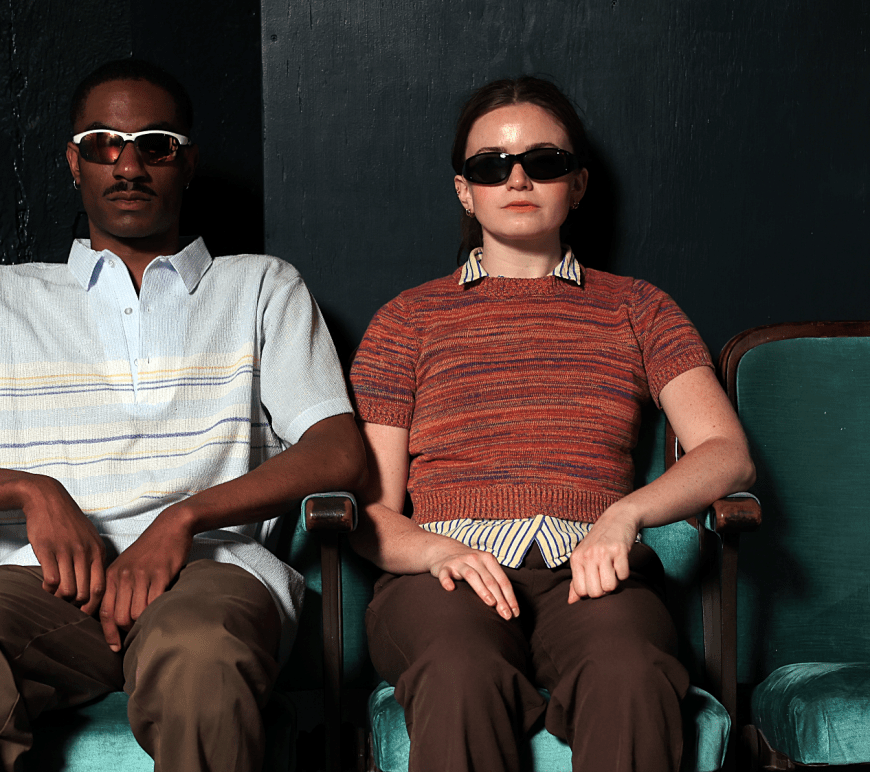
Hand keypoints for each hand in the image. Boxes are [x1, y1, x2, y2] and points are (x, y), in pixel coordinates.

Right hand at [23, 474, 106, 614]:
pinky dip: (48, 588)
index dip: (92, 605)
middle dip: (75, 604)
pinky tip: (46, 584)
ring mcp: (66, 551)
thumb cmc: (69, 523)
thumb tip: (95, 588)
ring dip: (60, 597)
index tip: (84, 612)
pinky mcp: (47, 550)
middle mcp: (85, 552)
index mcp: (98, 551)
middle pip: (84, 593)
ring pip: (67, 590)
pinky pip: (51, 580)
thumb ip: (94, 560)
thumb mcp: (90, 538)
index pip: (100, 587)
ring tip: (56, 593)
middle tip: (67, 604)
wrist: (48, 499)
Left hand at [100, 507, 192, 651]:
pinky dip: (156, 612)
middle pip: (119, 617)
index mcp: (112, 575)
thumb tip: (115, 618)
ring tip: (149, 623)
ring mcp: (142, 575)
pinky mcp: (160, 574)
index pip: (104, 612)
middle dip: (127, 631)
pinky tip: (161, 612)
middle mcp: (123, 576)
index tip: (115, 647)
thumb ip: (118, 587)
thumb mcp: (126, 565)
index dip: (108, 634)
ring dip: (143, 623)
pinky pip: (155, 602)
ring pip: (136, 613)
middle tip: (137, 634)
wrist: (171, 526)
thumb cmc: (149, 550)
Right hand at [430, 548, 518, 619]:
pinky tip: (450, 588)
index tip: (515, 613)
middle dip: (500, 598)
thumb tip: (510, 607)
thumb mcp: (485, 568)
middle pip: (490, 580)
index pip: (502, 580)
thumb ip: (495, 582)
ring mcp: (459, 562)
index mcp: (488, 559)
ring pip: (472, 576)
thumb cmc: (471, 565)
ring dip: (482, 589)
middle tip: (506, 615)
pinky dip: (447, 581)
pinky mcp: (444, 567)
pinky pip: (445, 574)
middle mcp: (475, 559)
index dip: (510, 597)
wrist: (445, 550)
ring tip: (491, 602)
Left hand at [568, 508, 637, 601]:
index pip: (581, 591)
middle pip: (595, 592)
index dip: (591, 592)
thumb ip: (576, 580)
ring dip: (615, 582)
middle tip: (606, 576)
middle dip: (604, 590)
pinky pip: (624, 576)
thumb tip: (571, 602)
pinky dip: (625, 573)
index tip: (596, 582)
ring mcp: (603, 552)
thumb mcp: (583, 557)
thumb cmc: (598, 541)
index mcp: (576, 559)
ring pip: (610, 586)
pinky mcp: (620, 550)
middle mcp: (587, 555)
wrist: (617, 518)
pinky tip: (621, 561)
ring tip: (613, 569)